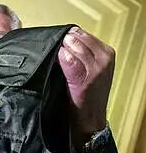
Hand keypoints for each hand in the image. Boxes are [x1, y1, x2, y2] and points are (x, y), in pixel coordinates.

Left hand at [57, 26, 114, 144]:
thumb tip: (59, 40)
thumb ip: (79, 54)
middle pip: (76, 38)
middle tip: (47, 46)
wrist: (90, 119)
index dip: (65, 36)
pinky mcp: (85, 79)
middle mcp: (104, 58)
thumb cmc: (86, 96)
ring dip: (57, 48)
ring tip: (46, 54)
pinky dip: (58, 58)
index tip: (53, 40)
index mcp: (106, 52)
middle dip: (60, 40)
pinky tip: (52, 60)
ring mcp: (96, 68)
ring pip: (72, 46)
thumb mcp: (89, 69)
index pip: (81, 34)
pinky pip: (69, 60)